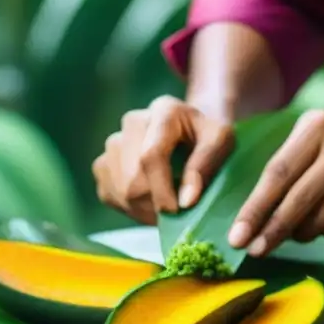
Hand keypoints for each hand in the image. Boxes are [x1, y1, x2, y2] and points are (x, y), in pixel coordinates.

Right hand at [92, 96, 235, 223]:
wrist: (189, 133)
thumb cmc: (208, 138)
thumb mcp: (222, 143)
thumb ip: (206, 166)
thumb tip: (186, 200)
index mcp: (164, 111)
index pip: (151, 155)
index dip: (161, 190)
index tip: (176, 211)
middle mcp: (132, 122)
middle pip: (132, 179)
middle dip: (154, 204)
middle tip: (177, 212)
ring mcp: (113, 143)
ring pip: (119, 191)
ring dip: (143, 209)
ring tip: (166, 205)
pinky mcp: (102, 164)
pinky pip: (109, 195)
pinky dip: (129, 208)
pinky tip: (150, 201)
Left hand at [228, 109, 323, 255]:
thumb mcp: (318, 135)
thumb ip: (287, 164)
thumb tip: (252, 217)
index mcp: (318, 126)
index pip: (277, 174)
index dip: (254, 209)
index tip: (236, 236)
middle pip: (294, 202)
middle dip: (270, 232)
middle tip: (254, 250)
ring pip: (317, 222)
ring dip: (306, 231)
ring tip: (314, 217)